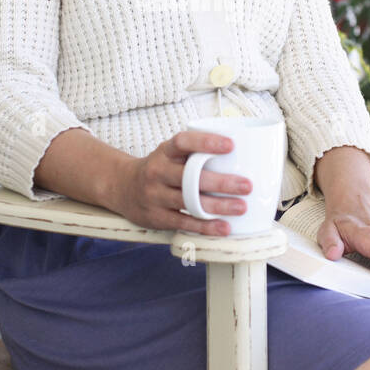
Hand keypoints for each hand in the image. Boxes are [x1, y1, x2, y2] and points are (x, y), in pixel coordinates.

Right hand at [112, 130, 252, 236]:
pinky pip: (185, 222)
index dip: (206, 142)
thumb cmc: (160, 168)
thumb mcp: (169, 153)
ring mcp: (155, 195)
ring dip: (218, 205)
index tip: (231, 145)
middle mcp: (158, 172)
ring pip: (190, 201)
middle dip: (221, 182)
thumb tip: (241, 153)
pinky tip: (224, 227)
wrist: (123, 187)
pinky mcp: (157, 216)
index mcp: (164, 152)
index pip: (183, 142)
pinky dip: (206, 226)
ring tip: (241, 207)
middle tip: (247, 185)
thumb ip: (194, 153)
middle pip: (191, 176)